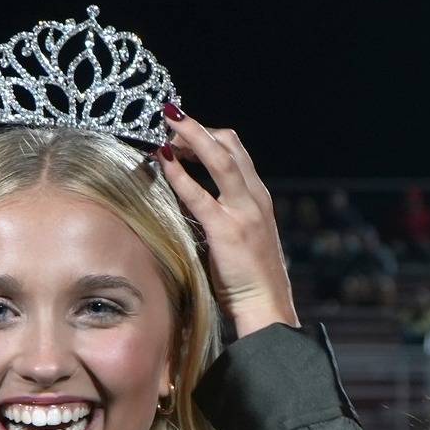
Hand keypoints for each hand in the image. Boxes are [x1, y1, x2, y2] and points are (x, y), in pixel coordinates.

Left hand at [158, 106, 299, 336]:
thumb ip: (219, 218)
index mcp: (258, 200)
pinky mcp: (227, 230)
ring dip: (191, 135)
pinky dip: (179, 173)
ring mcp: (244, 212)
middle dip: (198, 128)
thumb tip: (186, 204)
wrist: (267, 307)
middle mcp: (255, 198)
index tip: (184, 130)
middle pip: (230, 144)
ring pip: (220, 157)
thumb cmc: (248, 281)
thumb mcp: (237, 240)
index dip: (209, 136)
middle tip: (170, 122)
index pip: (235, 153)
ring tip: (166, 124)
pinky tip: (163, 159)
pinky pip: (199, 194)